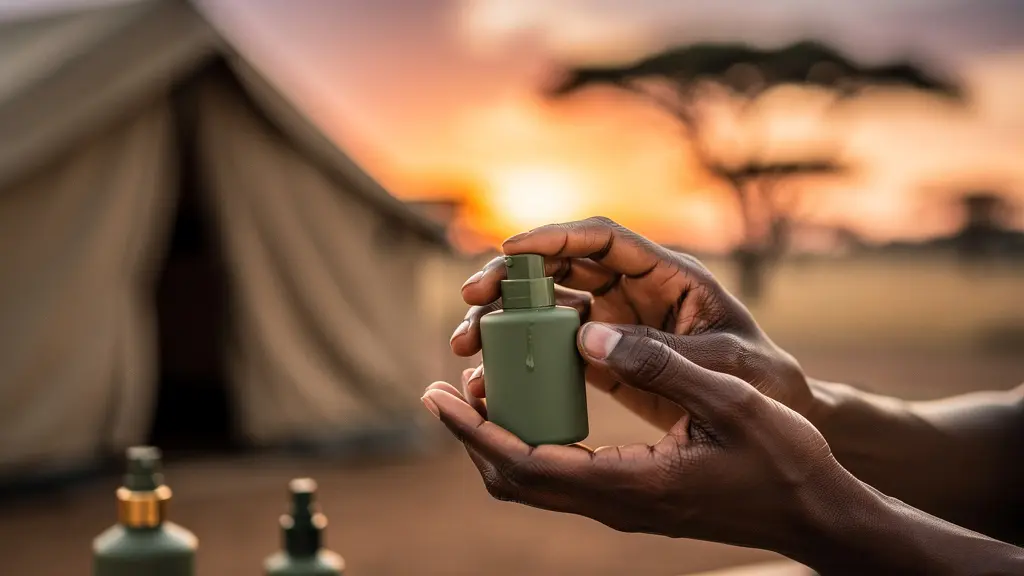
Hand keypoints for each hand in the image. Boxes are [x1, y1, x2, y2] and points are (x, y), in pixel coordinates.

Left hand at [425, 324, 850, 553]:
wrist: (813, 512)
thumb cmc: (783, 460)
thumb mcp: (731, 403)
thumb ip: (661, 366)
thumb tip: (588, 332)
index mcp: (631, 484)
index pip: (526, 464)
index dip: (474, 432)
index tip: (438, 397)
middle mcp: (616, 503)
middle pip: (516, 480)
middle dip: (472, 435)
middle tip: (446, 389)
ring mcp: (623, 505)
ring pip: (537, 480)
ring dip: (500, 438)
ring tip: (483, 390)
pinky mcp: (634, 497)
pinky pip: (564, 475)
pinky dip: (534, 441)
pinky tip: (541, 404)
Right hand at [450, 217, 813, 429]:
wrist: (774, 417)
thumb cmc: (761, 380)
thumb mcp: (720, 365)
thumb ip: (660, 349)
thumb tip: (587, 335)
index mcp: (670, 275)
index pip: (604, 240)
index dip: (555, 237)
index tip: (511, 248)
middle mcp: (637, 289)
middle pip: (562, 268)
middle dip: (513, 279)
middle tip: (471, 300)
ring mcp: (619, 321)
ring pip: (549, 306)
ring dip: (506, 320)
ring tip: (468, 346)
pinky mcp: (607, 354)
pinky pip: (556, 346)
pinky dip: (523, 357)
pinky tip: (492, 378)